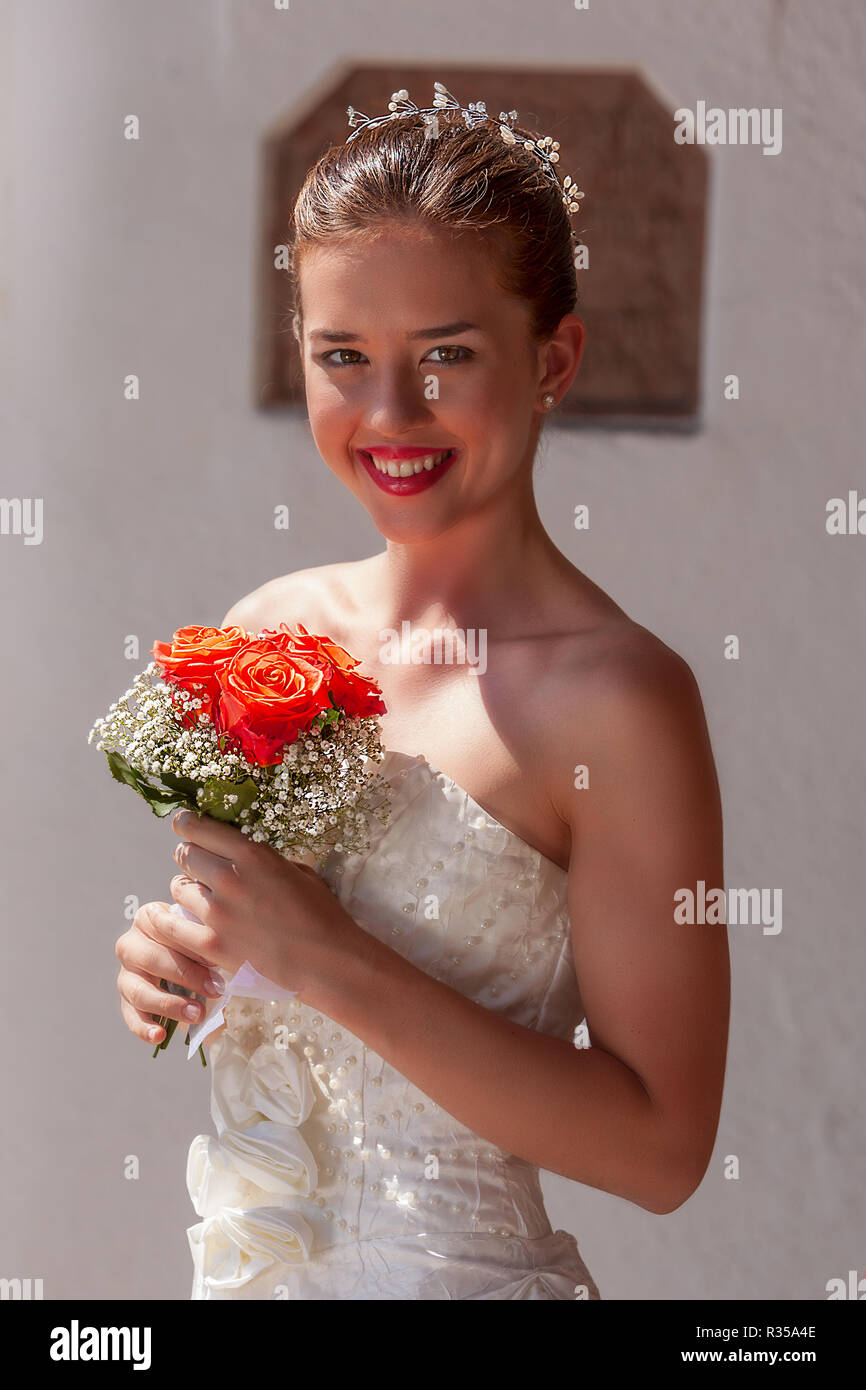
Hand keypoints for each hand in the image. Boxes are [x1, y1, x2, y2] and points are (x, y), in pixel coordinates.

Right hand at [115, 911, 225, 1047]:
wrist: (186, 958)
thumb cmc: (196, 942)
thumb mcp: (201, 936)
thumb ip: (206, 946)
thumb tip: (221, 974)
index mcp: (148, 918)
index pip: (165, 930)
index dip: (190, 945)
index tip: (215, 960)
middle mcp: (130, 944)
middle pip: (152, 959)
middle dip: (186, 975)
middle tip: (215, 989)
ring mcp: (125, 974)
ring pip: (140, 991)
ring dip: (169, 1005)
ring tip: (197, 1014)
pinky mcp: (126, 1000)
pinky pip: (131, 1016)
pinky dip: (144, 1028)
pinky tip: (159, 1036)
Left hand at [150, 808, 369, 1006]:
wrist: (327, 961)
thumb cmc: (321, 914)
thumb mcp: (298, 872)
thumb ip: (264, 860)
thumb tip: (240, 855)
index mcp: (254, 855)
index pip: (201, 828)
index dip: (187, 824)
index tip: (183, 824)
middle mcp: (230, 878)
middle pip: (186, 854)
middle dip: (189, 856)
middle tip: (195, 864)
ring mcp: (218, 912)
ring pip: (177, 887)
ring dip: (185, 889)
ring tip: (197, 897)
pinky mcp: (211, 944)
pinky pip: (172, 926)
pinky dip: (171, 920)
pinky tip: (174, 920)